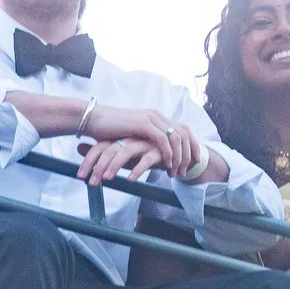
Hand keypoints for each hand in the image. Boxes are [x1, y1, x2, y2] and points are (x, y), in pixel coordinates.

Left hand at [75, 135, 163, 186]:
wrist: (169, 152)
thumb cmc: (141, 153)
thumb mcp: (119, 155)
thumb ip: (101, 153)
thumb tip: (78, 148)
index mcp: (118, 139)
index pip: (99, 148)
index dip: (88, 162)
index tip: (80, 177)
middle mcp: (129, 139)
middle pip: (109, 150)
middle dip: (98, 167)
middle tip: (91, 183)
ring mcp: (143, 143)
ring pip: (125, 152)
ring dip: (114, 166)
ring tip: (107, 180)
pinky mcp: (157, 151)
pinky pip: (146, 159)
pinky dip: (137, 169)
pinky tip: (130, 179)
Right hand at [83, 105, 197, 174]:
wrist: (94, 119)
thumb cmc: (109, 130)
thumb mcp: (133, 136)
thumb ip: (146, 141)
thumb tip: (153, 153)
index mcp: (157, 117)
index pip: (183, 129)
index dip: (192, 145)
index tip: (195, 161)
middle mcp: (157, 115)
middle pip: (185, 133)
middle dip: (190, 153)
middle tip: (187, 171)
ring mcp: (151, 118)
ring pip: (177, 138)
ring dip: (179, 157)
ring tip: (176, 172)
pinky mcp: (144, 124)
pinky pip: (163, 140)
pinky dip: (168, 153)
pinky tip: (167, 165)